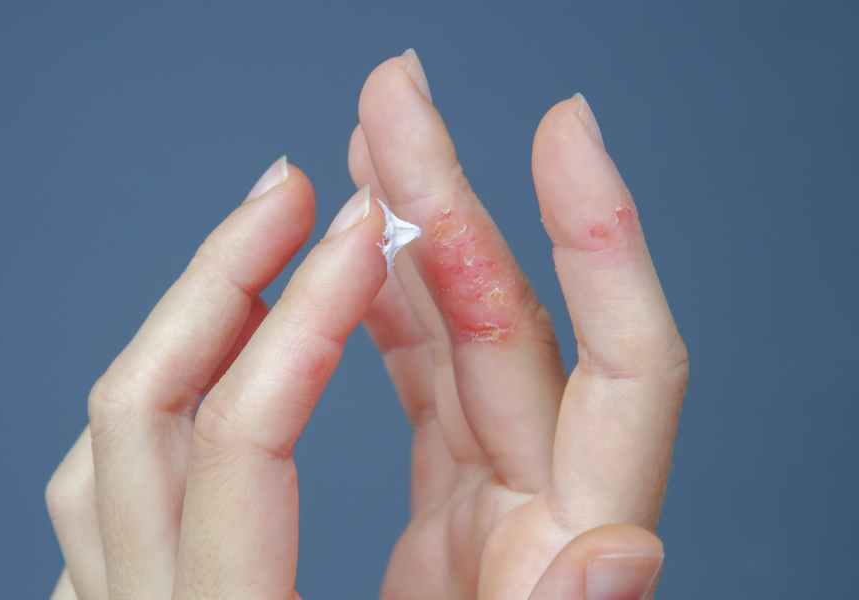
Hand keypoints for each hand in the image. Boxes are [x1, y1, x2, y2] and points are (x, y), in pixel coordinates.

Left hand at [47, 161, 396, 598]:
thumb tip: (569, 562)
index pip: (241, 439)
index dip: (306, 317)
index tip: (364, 233)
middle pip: (137, 405)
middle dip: (221, 274)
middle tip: (291, 195)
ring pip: (101, 441)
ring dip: (184, 331)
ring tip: (260, 271)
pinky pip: (99, 493)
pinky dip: (157, 409)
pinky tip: (213, 381)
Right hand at [349, 51, 686, 599]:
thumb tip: (625, 553)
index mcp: (574, 548)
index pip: (620, 364)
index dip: (603, 241)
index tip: (566, 130)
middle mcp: (544, 504)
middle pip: (511, 322)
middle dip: (448, 198)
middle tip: (397, 95)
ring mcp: (493, 499)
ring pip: (455, 338)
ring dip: (408, 235)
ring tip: (366, 148)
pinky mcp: (448, 512)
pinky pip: (423, 387)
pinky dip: (387, 316)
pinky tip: (358, 261)